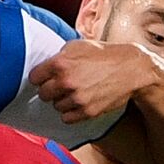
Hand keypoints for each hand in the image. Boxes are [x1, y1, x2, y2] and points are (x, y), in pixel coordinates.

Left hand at [28, 40, 151, 123]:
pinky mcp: (87, 112)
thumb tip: (44, 68)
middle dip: (50, 89)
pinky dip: (70, 112)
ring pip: (55, 106)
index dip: (40, 77)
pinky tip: (78, 103)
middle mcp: (66, 82)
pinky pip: (66, 118)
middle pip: (43, 94)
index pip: (34, 77)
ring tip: (75, 92)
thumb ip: (58, 56)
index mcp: (61, 63)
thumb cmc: (103, 55)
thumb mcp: (77, 45)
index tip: (45, 77)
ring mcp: (77, 98)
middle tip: (61, 85)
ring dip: (62, 101)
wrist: (130, 69)